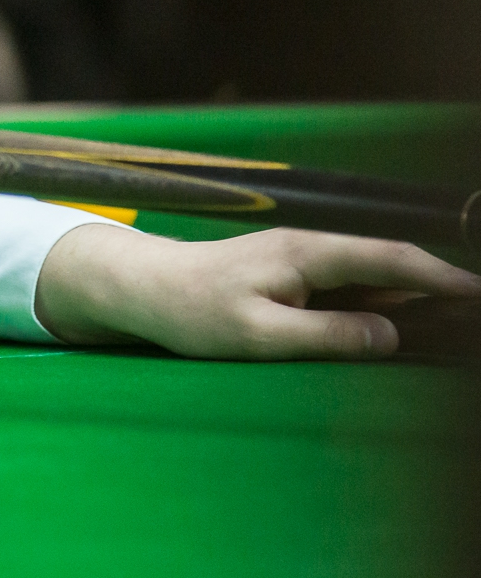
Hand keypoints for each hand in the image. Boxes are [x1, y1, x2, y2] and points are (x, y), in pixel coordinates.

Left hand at [35, 223, 480, 358]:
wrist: (139, 287)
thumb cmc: (191, 310)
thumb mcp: (260, 334)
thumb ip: (326, 335)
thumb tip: (390, 336)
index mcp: (307, 254)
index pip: (391, 259)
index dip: (443, 277)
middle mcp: (309, 250)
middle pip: (389, 265)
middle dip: (440, 285)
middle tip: (475, 317)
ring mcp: (299, 263)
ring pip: (371, 278)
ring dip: (413, 296)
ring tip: (454, 325)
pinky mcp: (289, 278)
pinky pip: (348, 289)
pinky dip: (380, 303)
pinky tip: (400, 325)